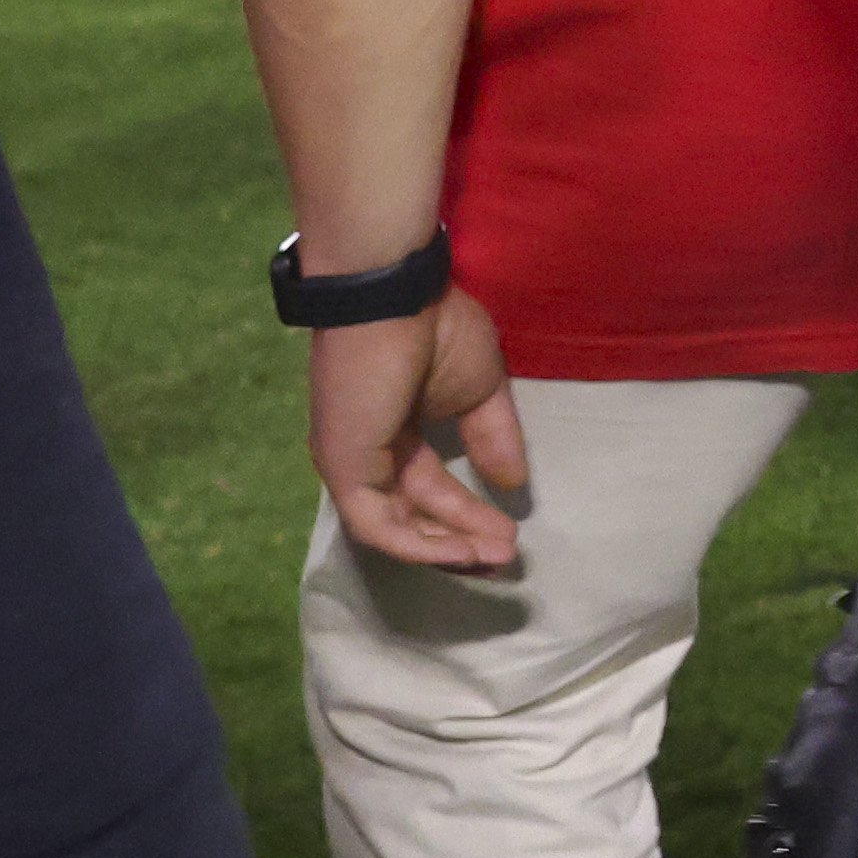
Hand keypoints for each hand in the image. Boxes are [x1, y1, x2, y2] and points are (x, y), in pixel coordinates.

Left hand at [305, 292, 529, 576]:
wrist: (392, 299)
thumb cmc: (435, 329)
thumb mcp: (480, 389)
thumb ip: (492, 436)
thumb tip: (513, 481)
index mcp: (392, 432)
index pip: (427, 487)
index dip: (468, 513)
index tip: (510, 532)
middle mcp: (364, 454)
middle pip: (410, 514)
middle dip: (460, 538)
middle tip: (505, 557)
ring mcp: (348, 463)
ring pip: (393, 526)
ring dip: (444, 548)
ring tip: (492, 558)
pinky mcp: (343, 467)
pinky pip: (377, 523)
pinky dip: (418, 543)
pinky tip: (461, 550)